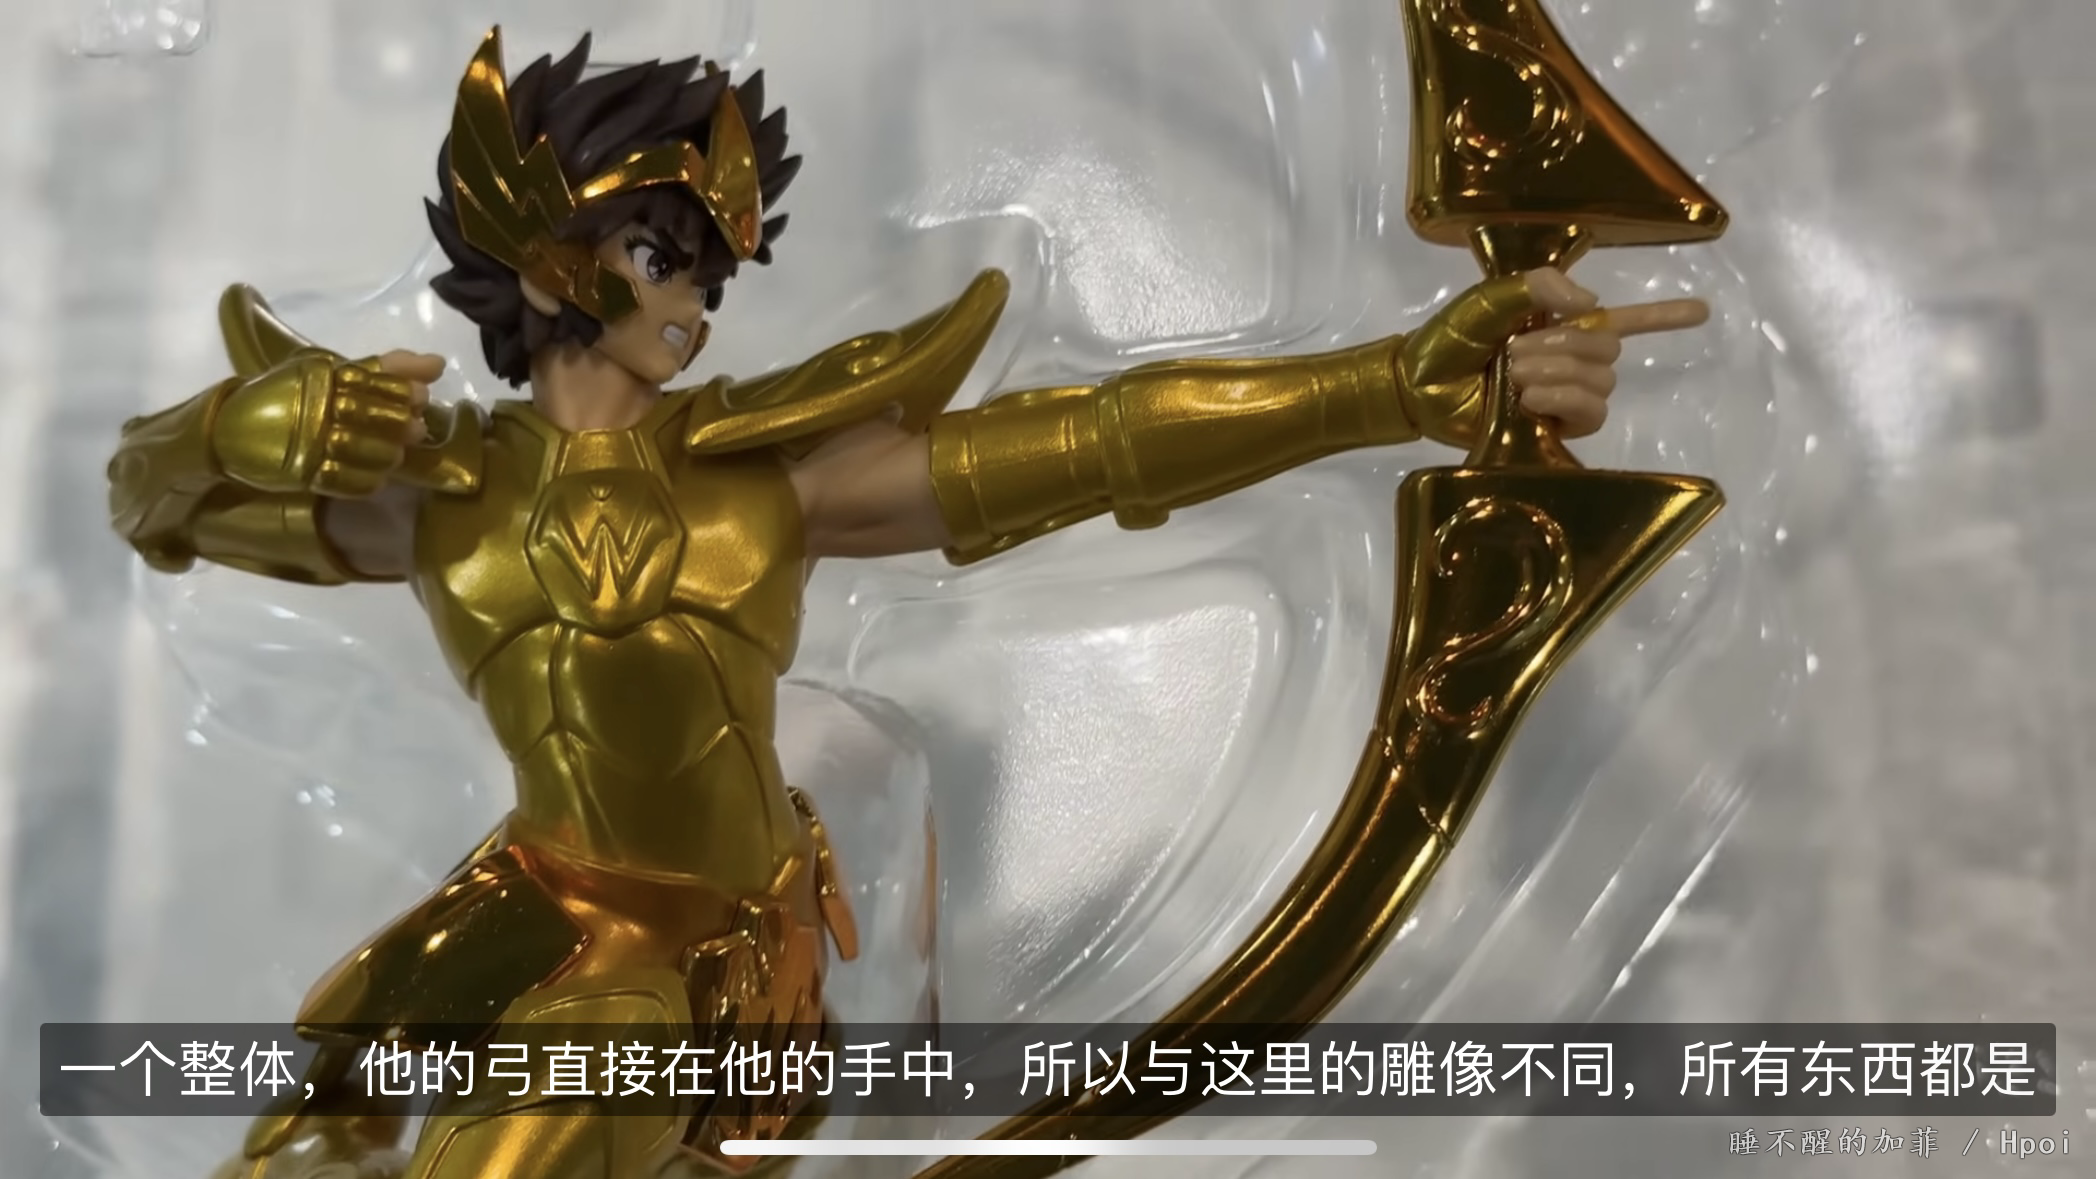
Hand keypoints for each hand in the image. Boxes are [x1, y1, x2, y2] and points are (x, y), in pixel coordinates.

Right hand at [210, 349, 445, 497]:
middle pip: (369, 415)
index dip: (401, 389)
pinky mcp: (300, 474)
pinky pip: (344, 481)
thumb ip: (383, 368)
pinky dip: (368, 480)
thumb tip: (437, 363)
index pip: (368, 380)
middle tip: (418, 429)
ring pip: (361, 450)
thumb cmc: (290, 395)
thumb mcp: (329, 372)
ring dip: (389, 455)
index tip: (422, 397)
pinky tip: (378, 477)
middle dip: (400, 423)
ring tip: (396, 454)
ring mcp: (305, 442)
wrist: (229, 430)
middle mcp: (312, 406)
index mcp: (319, 375)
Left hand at [1397, 268, 1708, 447]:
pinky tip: (1533, 398)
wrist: (1420, 383)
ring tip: (1514, 376)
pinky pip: (1590, 413)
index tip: (1704, 311)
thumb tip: (1592, 307)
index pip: (1624, 319)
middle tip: (1514, 352)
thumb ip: (1541, 288)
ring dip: (1557, 373)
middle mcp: (1570, 359)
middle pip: (1609, 350)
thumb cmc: (1452, 338)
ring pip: (1600, 382)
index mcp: (1561, 324)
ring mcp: (1563, 394)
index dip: (1664, 317)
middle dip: (1564, 346)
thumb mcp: (1493, 297)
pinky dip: (1565, 400)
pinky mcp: (1553, 426)